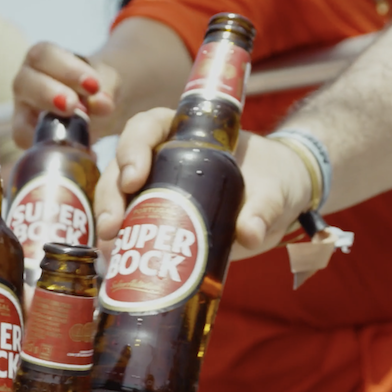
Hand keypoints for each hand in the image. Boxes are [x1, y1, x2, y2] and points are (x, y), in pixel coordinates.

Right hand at [13, 42, 114, 148]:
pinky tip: (76, 150)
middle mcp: (26, 82)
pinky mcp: (25, 136)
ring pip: (20, 119)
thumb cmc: (96, 87)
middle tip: (74, 107)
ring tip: (74, 131)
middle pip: (25, 83)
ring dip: (46, 125)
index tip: (93, 86)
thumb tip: (103, 104)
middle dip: (49, 94)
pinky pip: (27, 144)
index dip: (66, 70)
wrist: (98, 108)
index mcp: (42, 58)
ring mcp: (22, 112)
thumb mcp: (108, 82)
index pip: (44, 55)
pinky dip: (48, 147)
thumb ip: (107, 89)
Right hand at [96, 108, 314, 261]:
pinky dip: (120, 243)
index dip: (132, 149)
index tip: (133, 179)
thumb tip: (248, 234)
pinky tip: (114, 263)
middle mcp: (164, 158)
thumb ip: (263, 208)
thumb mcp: (274, 190)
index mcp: (187, 134)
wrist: (282, 202)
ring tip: (109, 250)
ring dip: (109, 221)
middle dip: (110, 196)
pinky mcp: (160, 218)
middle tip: (113, 228)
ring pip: (119, 197)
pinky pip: (131, 225)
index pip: (147, 128)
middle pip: (122, 167)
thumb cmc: (275, 180)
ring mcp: (159, 189)